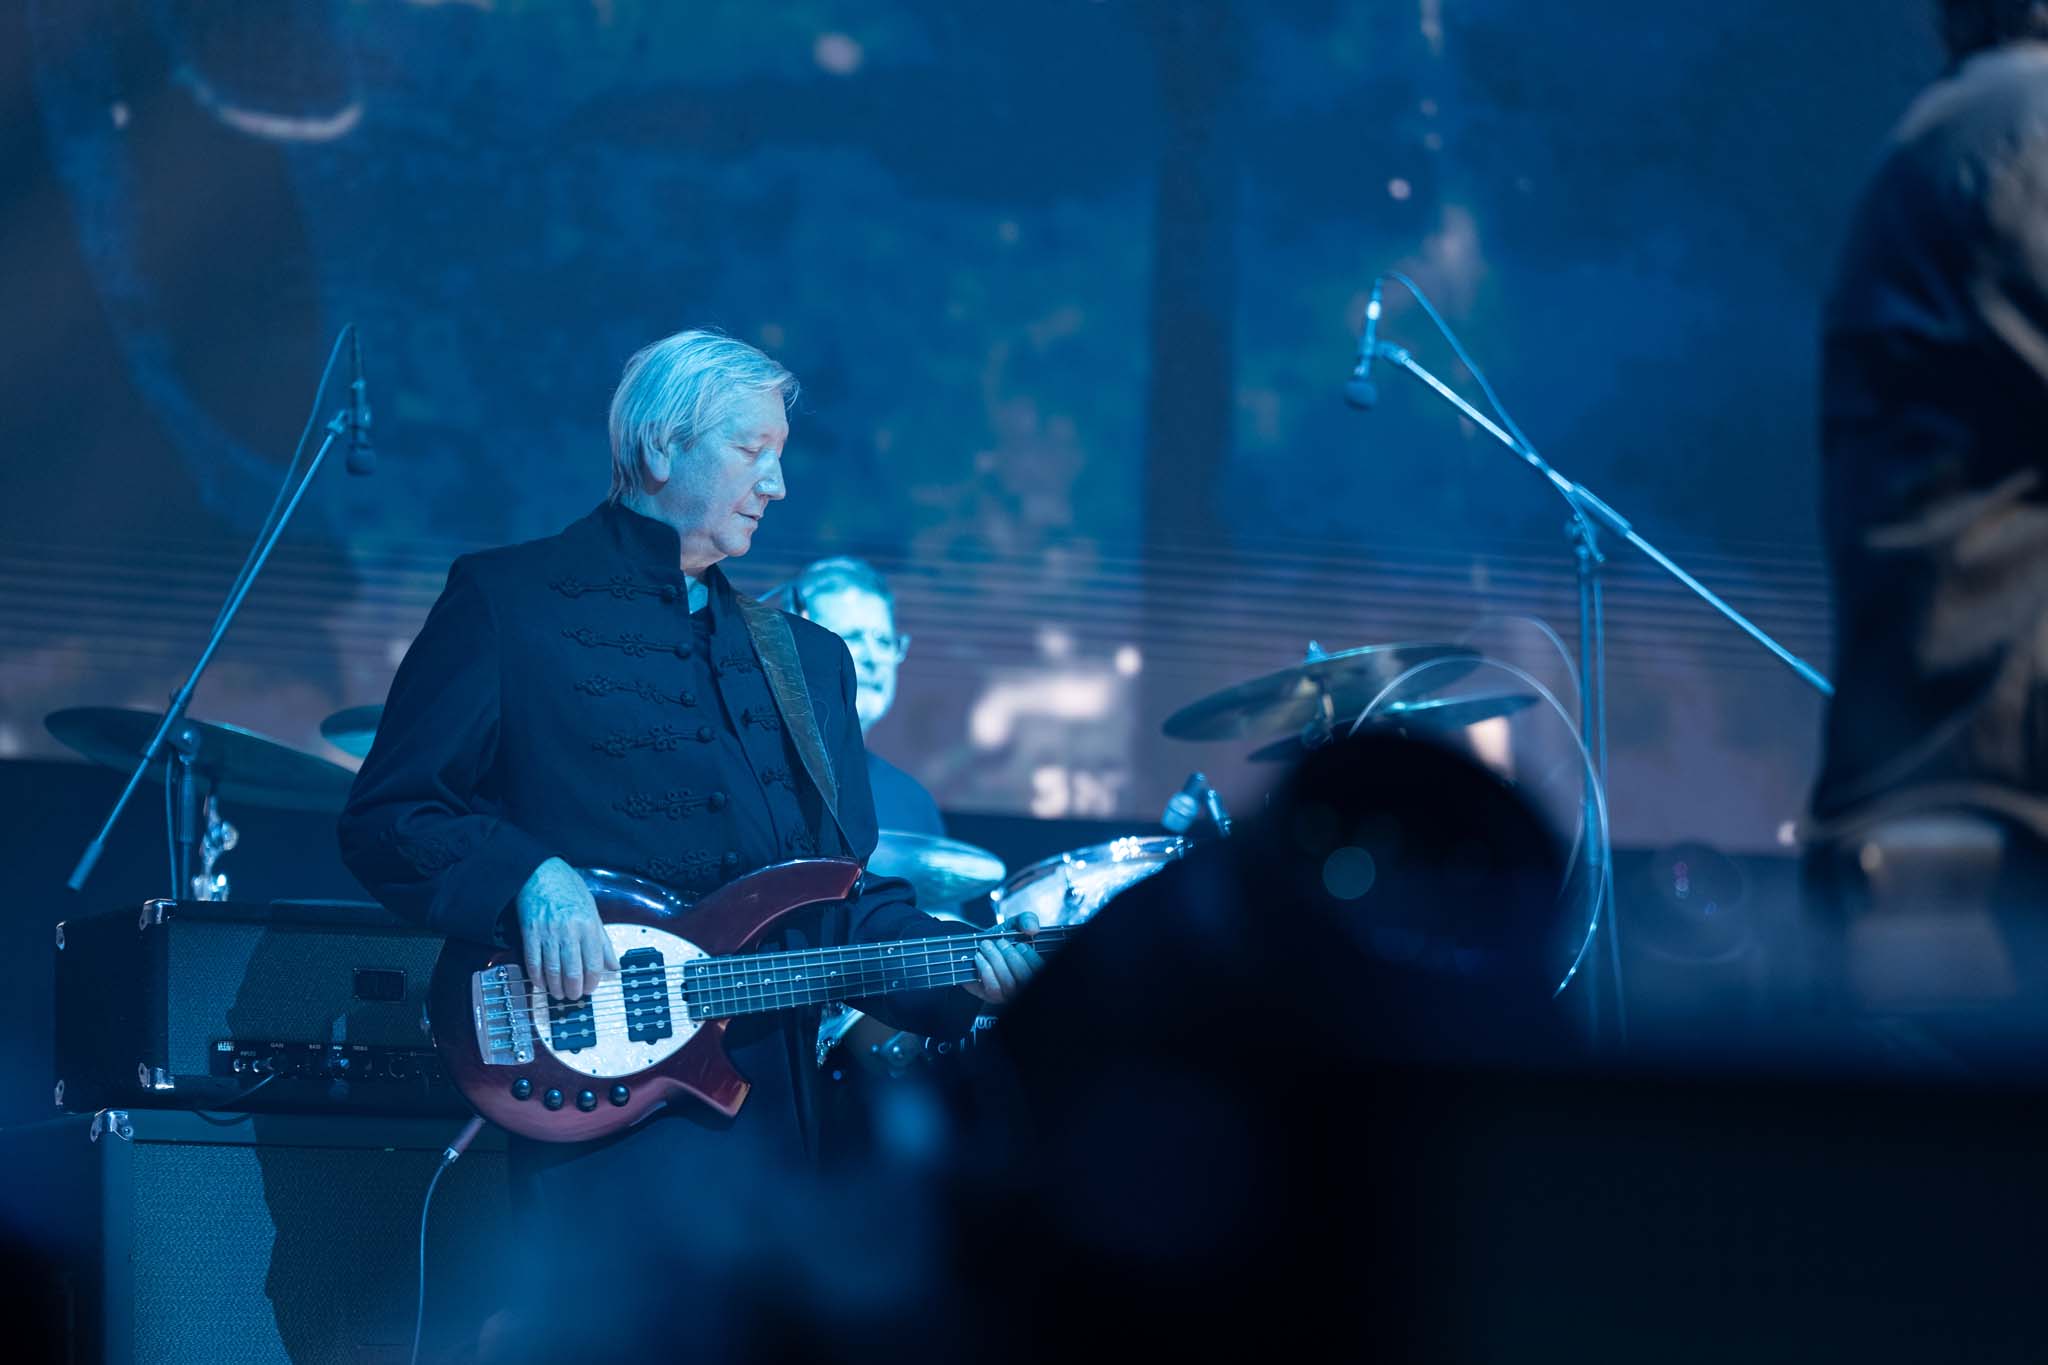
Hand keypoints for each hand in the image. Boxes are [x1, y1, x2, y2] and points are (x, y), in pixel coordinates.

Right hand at [516, 857, 619, 1000]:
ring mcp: (548, 932)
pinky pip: (533, 961)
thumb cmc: (569, 890)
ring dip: (555, 987)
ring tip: (559, 994)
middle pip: (572, 971)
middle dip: (574, 990)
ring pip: (552, 970)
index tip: (590, 989)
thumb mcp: (593, 911)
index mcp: (588, 925)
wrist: (540, 873)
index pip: (593, 963)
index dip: (592, 982)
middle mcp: (569, 931)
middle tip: (574, 996)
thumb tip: (613, 966)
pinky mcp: (530, 932)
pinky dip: (537, 976)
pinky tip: (541, 983)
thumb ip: (602, 941)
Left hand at [962, 912, 1043, 1007]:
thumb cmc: (1001, 938)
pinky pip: (993, 988)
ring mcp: (1009, 993)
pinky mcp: (992, 996)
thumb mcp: (1015, 924)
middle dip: (1010, 956)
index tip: (1020, 944)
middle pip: (1024, 977)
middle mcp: (1024, 984)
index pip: (1039, 969)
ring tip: (986, 946)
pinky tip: (979, 957)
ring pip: (1008, 983)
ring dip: (996, 960)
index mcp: (1034, 967)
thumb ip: (1027, 919)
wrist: (978, 946)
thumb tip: (1032, 928)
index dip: (1030, 957)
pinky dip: (985, 970)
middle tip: (999, 942)